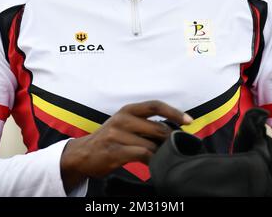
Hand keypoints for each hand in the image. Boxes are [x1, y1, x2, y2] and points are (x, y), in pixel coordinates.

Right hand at [60, 100, 192, 192]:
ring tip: (162, 158)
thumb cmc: (110, 139)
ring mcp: (116, 135)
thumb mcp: (124, 124)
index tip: (189, 120)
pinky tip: (152, 165)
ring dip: (160, 153)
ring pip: (151, 144)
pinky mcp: (114, 152)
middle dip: (170, 140)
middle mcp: (122, 119)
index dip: (174, 112)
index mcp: (127, 110)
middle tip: (176, 148)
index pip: (155, 105)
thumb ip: (144, 124)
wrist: (83, 154)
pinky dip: (151, 161)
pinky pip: (141, 155)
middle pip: (157, 127)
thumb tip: (172, 131)